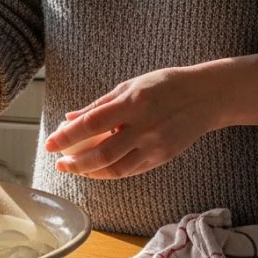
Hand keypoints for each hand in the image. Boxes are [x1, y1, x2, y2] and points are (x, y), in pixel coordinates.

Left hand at [43, 66, 216, 178]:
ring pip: (115, 168)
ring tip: (74, 167)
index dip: (67, 136)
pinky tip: (96, 168)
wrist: (207, 96)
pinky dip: (109, 172)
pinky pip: (130, 170)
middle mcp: (144, 127)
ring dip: (90, 172)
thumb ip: (99, 104)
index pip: (92, 124)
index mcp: (134, 103)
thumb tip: (70, 118)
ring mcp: (155, 145)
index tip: (50, 143)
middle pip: (101, 153)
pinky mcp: (163, 157)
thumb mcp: (130, 85)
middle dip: (75, 162)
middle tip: (60, 162)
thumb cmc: (165, 85)